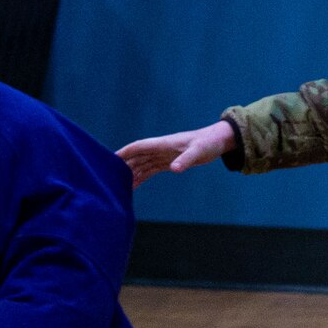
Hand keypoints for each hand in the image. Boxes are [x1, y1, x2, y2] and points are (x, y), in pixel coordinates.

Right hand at [116, 121, 235, 188]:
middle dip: (123, 166)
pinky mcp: (169, 161)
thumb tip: (173, 169)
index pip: (139, 147)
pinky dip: (141, 177)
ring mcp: (163, 155)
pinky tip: (134, 185)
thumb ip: (185, 161)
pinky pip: (151, 169)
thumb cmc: (208, 143)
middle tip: (110, 178)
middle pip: (136, 157)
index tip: (111, 160)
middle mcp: (160, 149)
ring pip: (142, 164)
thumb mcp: (198, 152)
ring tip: (119, 186)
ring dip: (131, 174)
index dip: (125, 153)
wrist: (217, 141)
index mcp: (162, 144)